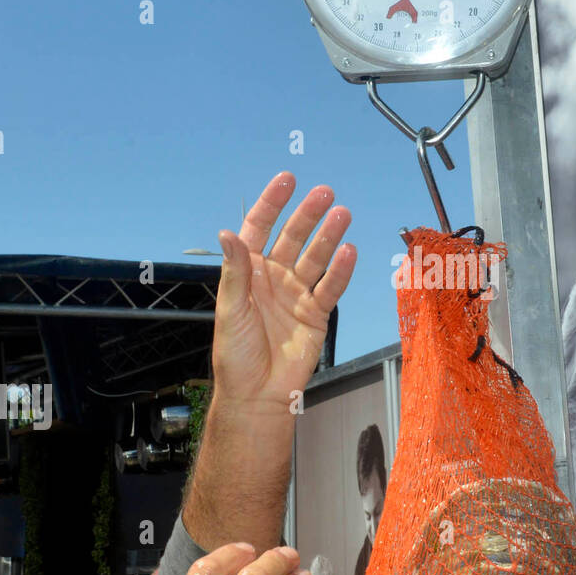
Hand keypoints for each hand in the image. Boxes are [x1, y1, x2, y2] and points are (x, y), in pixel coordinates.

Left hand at [213, 173, 355, 414]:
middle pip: (292, 238)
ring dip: (328, 237)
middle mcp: (272, 280)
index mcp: (247, 274)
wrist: (257, 394)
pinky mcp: (315, 315)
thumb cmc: (236, 355)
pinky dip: (340, 271)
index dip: (271, 204)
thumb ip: (234, 271)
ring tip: (342, 214)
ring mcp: (295, 295)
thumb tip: (226, 234)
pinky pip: (330, 288)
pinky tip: (349, 251)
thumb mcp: (230, 309)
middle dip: (306, 215)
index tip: (287, 180)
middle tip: (324, 193)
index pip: (258, 229)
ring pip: (314, 258)